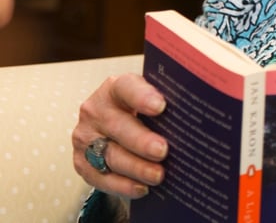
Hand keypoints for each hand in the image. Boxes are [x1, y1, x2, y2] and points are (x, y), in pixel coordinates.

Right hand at [72, 73, 168, 198]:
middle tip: (163, 151)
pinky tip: (141, 188)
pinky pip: (100, 177)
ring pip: (109, 155)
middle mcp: (95, 110)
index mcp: (115, 88)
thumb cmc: (139, 110)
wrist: (113, 125)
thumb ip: (166, 104)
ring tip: (158, 175)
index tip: (161, 107)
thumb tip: (193, 117)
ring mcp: (85, 137)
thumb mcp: (149, 99)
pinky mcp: (81, 161)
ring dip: (135, 167)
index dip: (142, 96)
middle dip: (141, 141)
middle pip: (117, 126)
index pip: (126, 87)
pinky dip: (122, 185)